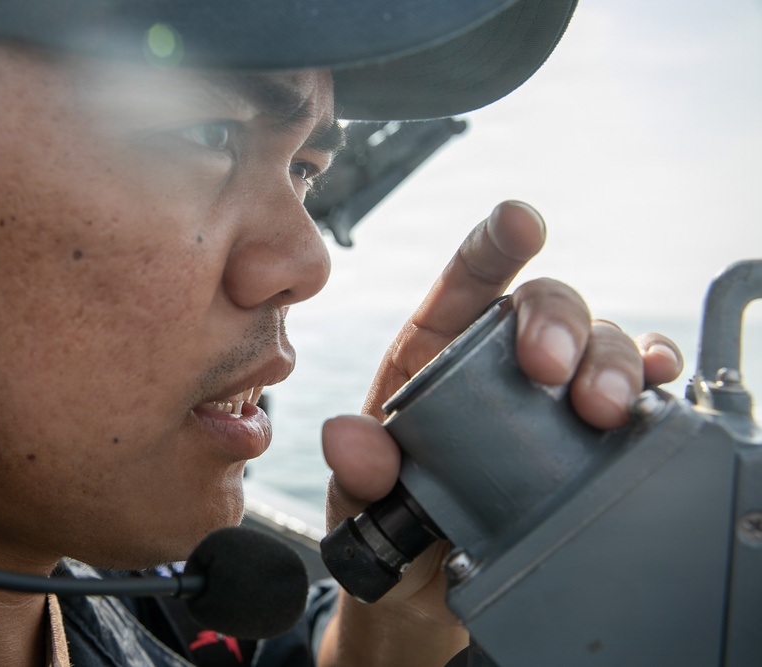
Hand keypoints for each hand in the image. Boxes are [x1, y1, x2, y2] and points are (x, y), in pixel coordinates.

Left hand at [319, 202, 682, 658]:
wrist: (426, 592)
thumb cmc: (390, 526)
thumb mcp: (360, 500)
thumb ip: (356, 470)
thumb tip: (347, 439)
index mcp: (432, 355)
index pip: (465, 281)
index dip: (493, 244)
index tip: (520, 220)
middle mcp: (496, 362)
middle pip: (542, 306)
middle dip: (556, 321)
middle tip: (548, 368)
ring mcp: (548, 397)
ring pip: (598, 341)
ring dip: (610, 361)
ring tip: (602, 406)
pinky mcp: (588, 436)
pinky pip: (634, 389)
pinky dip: (651, 380)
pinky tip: (655, 390)